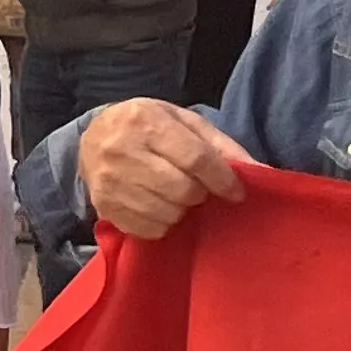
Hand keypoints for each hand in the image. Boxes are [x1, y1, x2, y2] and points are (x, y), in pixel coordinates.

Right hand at [76, 100, 248, 240]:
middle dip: (199, 193)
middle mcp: (122, 150)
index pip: (195, 158)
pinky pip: (149, 229)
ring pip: (167, 212)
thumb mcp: (183, 121)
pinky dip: (162, 223)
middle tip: (195, 187)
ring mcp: (109, 181)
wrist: (91, 137)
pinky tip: (157, 205)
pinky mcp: (103, 206)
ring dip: (181, 209)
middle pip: (183, 189)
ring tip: (174, 195)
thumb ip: (220, 145)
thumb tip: (259, 171)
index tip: (236, 191)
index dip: (223, 179)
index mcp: (145, 121)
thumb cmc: (146, 127)